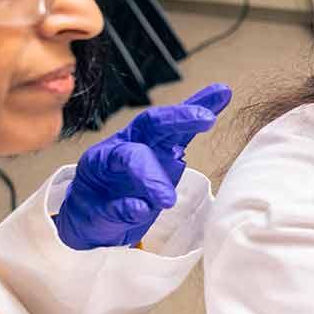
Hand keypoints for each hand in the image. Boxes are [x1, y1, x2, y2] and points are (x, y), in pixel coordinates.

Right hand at [55, 84, 231, 249]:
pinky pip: (113, 204)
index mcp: (142, 137)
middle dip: (178, 118)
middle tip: (207, 119)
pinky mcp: (95, 205)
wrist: (91, 219)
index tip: (221, 98)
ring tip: (167, 199)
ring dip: (151, 176)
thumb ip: (184, 131)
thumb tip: (221, 94)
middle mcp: (124, 146)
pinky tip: (140, 209)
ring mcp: (106, 174)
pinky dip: (128, 207)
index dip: (191, 108)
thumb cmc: (130, 183)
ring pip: (129, 159)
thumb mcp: (160, 153)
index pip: (167, 117)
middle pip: (150, 124)